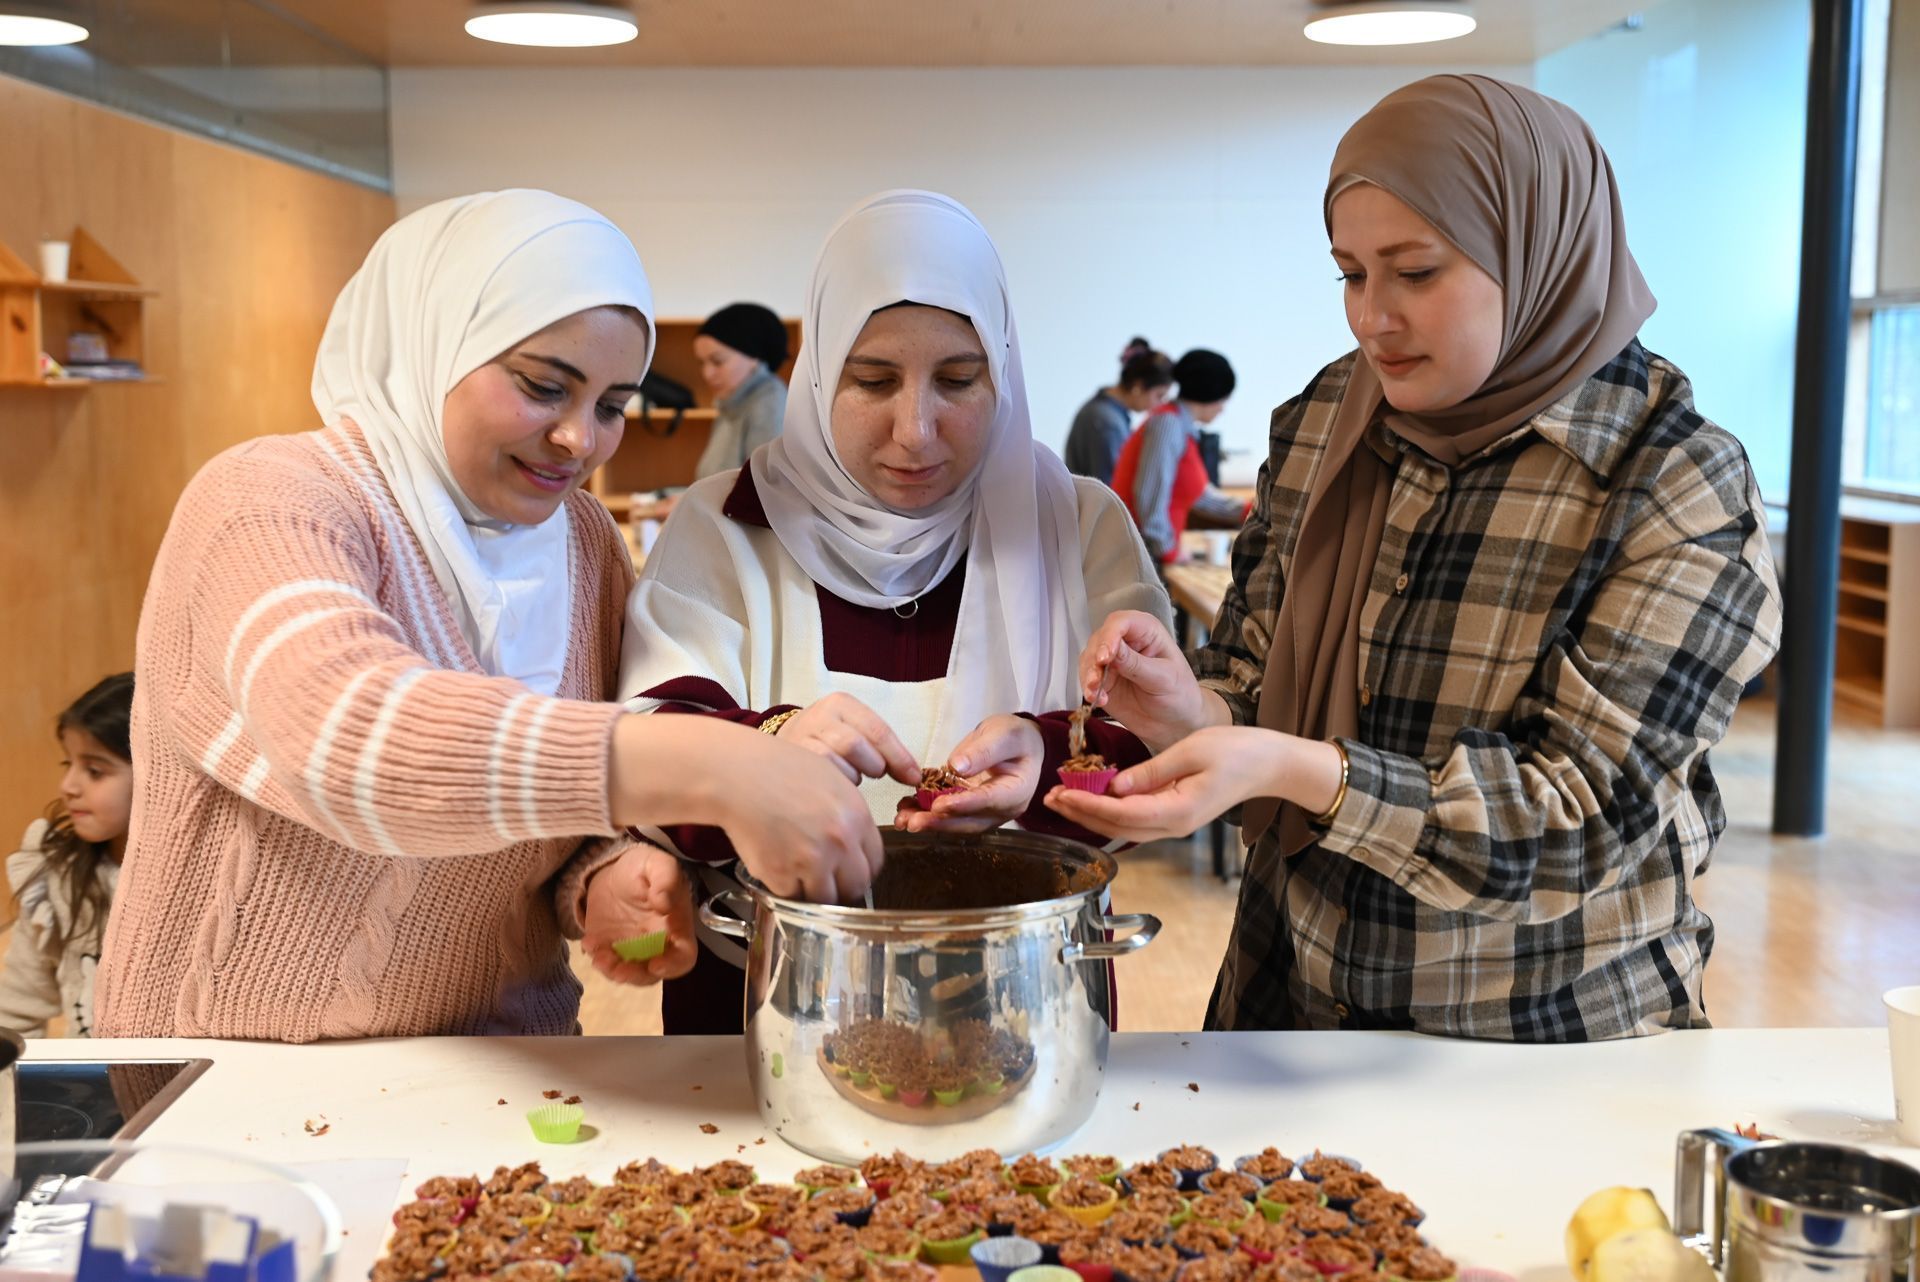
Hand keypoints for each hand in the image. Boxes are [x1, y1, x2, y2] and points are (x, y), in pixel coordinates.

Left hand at [581, 843, 697, 984]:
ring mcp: (632, 950)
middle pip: (653, 973)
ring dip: (613, 971)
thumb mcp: (657, 864)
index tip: (655, 965)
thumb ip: (666, 880)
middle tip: (618, 969)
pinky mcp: (610, 949)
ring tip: (598, 955)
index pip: (684, 955)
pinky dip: (597, 958)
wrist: (612, 870)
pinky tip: (589, 942)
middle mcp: (657, 945)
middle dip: (635, 975)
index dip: (673, 966)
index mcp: (676, 927)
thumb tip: (665, 904)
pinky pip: (606, 963)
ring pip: (628, 973)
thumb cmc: (642, 867)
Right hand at [720, 733, 886, 904]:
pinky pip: (792, 895)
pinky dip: (784, 887)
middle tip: (824, 879)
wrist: (739, 776)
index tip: (848, 871)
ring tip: (796, 871)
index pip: (874, 863)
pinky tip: (776, 863)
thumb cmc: (779, 770)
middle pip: (855, 887)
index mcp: (857, 817)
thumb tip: (855, 845)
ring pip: (825, 898)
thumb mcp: (831, 781)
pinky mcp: (782, 876)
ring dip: (812, 890)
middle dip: (841, 887)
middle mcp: (840, 842)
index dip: (860, 869)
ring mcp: (812, 861)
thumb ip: (849, 817)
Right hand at [775, 692, 921, 787]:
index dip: (899, 757)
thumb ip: (882, 746)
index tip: (914, 778)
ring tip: (854, 774)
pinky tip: (837, 781)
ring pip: (837, 764)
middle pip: (856, 746)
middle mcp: (819, 715)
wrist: (786, 741)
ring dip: (854, 776)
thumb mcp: (856, 729)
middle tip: (875, 772)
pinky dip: (837, 784)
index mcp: (841, 703)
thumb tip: (913, 775)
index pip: (877, 730)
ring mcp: (801, 738)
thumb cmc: (831, 738)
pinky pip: (821, 778)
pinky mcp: (793, 761)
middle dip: (873, 766)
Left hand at [895, 715, 1043, 834]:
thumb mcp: (1004, 735)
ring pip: (955, 823)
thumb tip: (958, 767)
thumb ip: (984, 751)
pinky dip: (926, 814)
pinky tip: (905, 811)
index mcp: (1015, 791)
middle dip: (939, 822)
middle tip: (913, 822)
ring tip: (903, 821)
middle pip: (969, 821)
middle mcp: (1000, 809)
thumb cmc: (1015, 737)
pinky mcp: (968, 809)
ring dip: (929, 823)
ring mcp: (984, 813)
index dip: (963, 805)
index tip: (939, 805)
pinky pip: (947, 815)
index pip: (988, 801)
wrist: (1019, 745)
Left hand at [1044, 725, 1307, 842]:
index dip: (1089, 805)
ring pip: (1123, 828)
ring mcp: (1175, 824)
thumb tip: (1114, 785)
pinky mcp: (1174, 815)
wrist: (1269, 764)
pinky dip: (1109, 812)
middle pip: (1117, 828)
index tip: (1063, 793)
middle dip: (1081, 814)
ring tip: (1061, 800)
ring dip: (1091, 816)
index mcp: (1179, 811)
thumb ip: (1151, 771)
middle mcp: (1174, 825)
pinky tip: (1091, 800)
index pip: (1123, 813)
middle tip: (1050, 797)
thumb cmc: (1237, 751)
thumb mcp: (1192, 751)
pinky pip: (1135, 821)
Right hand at [1078, 610, 1222, 752]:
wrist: (1175, 723)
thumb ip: (1137, 664)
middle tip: (1097, 678)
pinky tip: (1098, 699)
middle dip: (1095, 659)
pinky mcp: (1103, 680)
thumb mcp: (1163, 678)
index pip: (1121, 622)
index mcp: (1146, 631)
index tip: (1105, 656)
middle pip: (1100, 639)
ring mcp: (1112, 661)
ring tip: (1095, 692)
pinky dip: (1089, 689)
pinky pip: (1088, 679)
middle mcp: (1126, 641)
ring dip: (1089, 676)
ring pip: (1089, 659)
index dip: (1110, 636)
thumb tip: (1114, 650)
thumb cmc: (1180, 694)